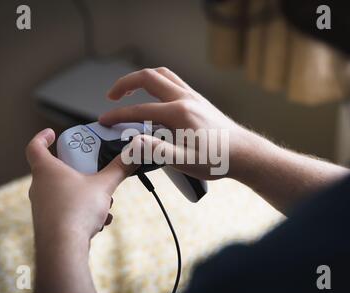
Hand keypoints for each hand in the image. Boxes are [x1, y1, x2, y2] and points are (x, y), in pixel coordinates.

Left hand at [26, 128, 135, 242]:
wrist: (63, 248)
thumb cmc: (76, 212)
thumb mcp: (104, 185)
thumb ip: (119, 168)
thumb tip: (134, 153)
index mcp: (47, 170)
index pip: (35, 147)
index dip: (42, 137)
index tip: (52, 134)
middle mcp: (40, 187)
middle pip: (55, 170)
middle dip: (78, 169)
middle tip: (92, 169)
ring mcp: (42, 206)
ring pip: (65, 192)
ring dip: (85, 193)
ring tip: (103, 201)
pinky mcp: (49, 223)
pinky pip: (67, 209)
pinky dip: (83, 211)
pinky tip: (99, 221)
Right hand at [98, 67, 248, 179]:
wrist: (244, 153)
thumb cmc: (218, 159)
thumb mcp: (185, 161)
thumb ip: (157, 151)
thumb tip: (134, 142)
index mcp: (178, 113)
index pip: (139, 110)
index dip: (118, 115)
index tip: (105, 120)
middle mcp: (185, 98)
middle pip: (148, 78)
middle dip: (125, 84)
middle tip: (112, 96)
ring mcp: (192, 96)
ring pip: (161, 75)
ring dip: (141, 79)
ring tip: (129, 91)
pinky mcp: (197, 100)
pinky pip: (173, 81)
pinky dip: (156, 82)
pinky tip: (154, 97)